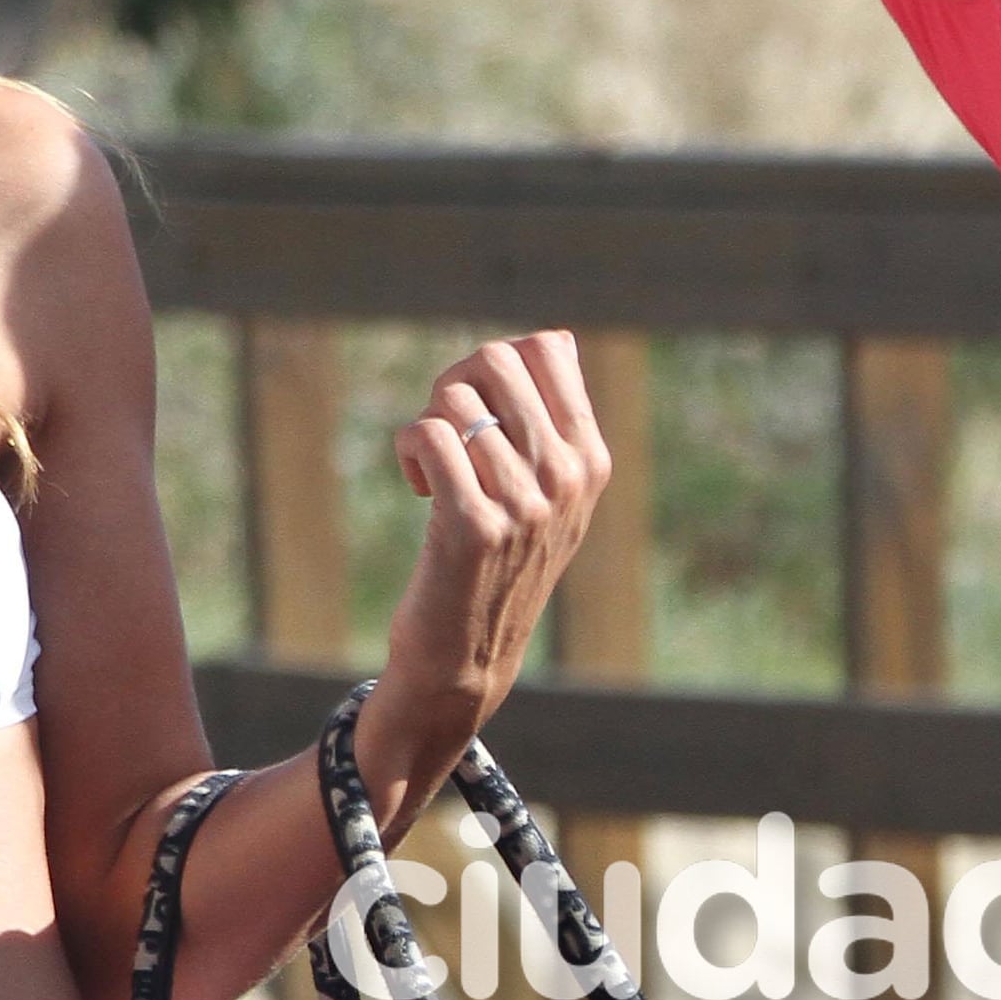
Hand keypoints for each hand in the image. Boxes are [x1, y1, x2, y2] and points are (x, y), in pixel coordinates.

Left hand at [361, 335, 608, 792]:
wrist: (466, 660)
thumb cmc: (497, 566)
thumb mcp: (550, 496)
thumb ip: (556, 422)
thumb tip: (557, 340)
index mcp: (591, 459)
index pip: (549, 348)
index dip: (496, 362)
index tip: (481, 408)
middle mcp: (568, 477)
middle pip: (498, 359)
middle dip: (454, 382)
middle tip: (444, 431)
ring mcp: (526, 504)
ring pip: (454, 399)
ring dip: (427, 425)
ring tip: (431, 469)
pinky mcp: (474, 527)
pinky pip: (428, 436)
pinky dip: (409, 450)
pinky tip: (418, 485)